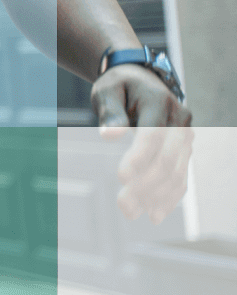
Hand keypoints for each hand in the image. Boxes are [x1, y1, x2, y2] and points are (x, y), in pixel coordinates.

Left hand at [92, 64, 192, 223]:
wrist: (141, 80)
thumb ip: (111, 112)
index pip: (152, 135)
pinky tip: (154, 213)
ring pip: (176, 172)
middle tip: (123, 205)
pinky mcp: (184, 150)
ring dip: (155, 197)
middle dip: (146, 185)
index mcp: (160, 102)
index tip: (121, 177)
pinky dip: (169, 196)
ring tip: (131, 213)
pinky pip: (181, 176)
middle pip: (167, 159)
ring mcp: (185, 137)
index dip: (138, 157)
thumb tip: (109, 135)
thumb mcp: (108, 90)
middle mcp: (179, 121)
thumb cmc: (119, 85)